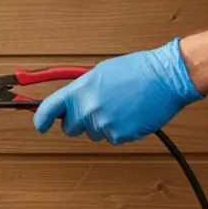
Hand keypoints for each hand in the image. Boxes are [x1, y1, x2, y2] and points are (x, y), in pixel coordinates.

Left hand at [33, 38, 203, 143]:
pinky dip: (120, 129)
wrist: (168, 76)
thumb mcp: (101, 73)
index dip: (41, 120)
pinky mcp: (120, 135)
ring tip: (121, 106)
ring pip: (93, 133)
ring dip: (102, 124)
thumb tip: (69, 103)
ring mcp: (103, 124)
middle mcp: (88, 109)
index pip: (48, 109)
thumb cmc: (138, 70)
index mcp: (80, 90)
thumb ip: (81, 90)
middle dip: (79, 122)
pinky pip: (112, 138)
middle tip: (96, 109)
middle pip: (70, 128)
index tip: (40, 125)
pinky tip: (131, 114)